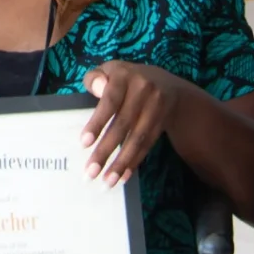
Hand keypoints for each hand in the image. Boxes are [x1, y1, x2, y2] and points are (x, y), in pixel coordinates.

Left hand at [80, 61, 186, 187]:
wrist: (169, 85)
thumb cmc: (127, 80)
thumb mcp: (110, 71)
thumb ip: (96, 78)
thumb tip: (97, 89)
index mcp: (125, 76)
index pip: (110, 100)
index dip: (98, 122)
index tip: (84, 143)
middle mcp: (144, 89)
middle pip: (123, 124)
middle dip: (106, 150)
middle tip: (90, 172)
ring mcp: (156, 106)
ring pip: (137, 138)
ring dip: (121, 163)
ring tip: (106, 182)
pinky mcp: (163, 122)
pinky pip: (148, 144)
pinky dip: (135, 161)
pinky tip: (123, 176)